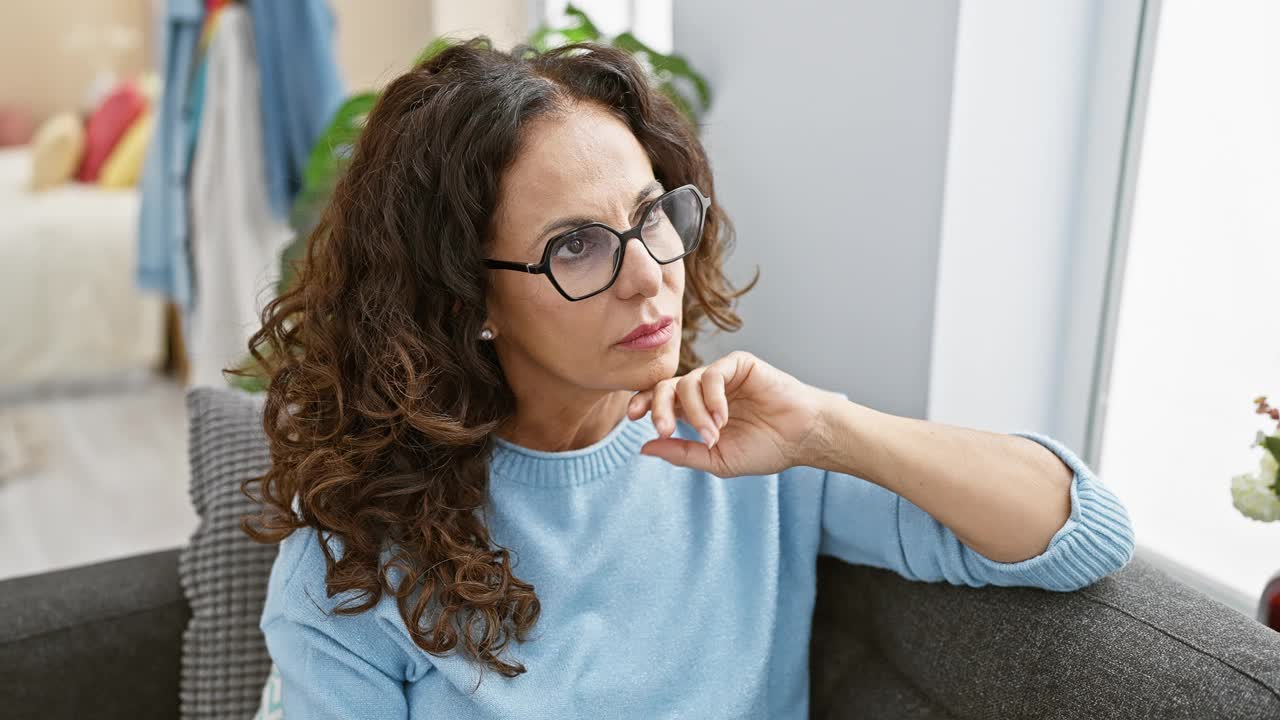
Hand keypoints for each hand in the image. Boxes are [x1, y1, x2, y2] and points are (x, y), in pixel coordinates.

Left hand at [626, 350, 839, 476]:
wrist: (802, 438)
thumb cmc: (765, 448)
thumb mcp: (717, 459)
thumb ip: (682, 453)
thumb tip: (643, 448)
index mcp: (695, 410)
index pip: (660, 400)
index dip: (643, 403)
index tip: (632, 417)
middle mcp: (705, 390)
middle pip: (666, 386)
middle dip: (657, 407)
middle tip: (661, 430)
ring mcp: (721, 375)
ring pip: (688, 382)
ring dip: (694, 412)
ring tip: (713, 434)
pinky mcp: (739, 364)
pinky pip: (712, 374)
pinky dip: (712, 398)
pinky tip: (723, 417)